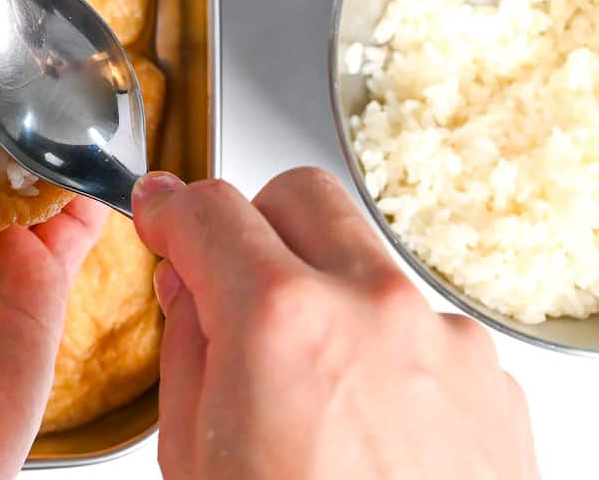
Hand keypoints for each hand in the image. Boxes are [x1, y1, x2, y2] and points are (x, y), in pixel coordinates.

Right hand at [133, 168, 538, 479]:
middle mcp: (373, 307)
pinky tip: (366, 423)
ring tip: (306, 383)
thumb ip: (186, 348)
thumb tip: (191, 290)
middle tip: (229, 279)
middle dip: (252, 223)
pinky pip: (418, 326)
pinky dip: (382, 346)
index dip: (169, 209)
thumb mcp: (193, 458)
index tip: (162, 218)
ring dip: (323, 290)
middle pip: (300, 196)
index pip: (208, 209)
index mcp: (281, 319)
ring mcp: (444, 340)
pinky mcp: (489, 379)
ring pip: (364, 262)